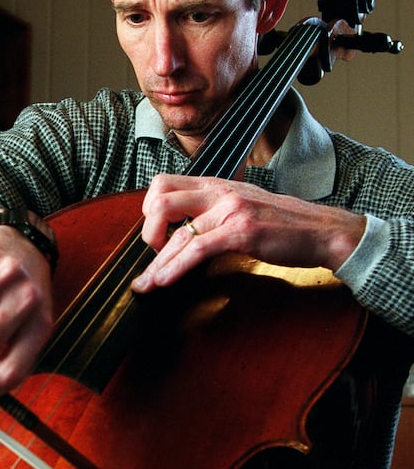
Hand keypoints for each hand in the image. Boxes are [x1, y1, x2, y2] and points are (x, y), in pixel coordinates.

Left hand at [131, 173, 365, 291]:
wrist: (322, 230)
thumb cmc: (283, 224)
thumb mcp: (242, 206)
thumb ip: (213, 212)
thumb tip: (183, 231)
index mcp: (216, 186)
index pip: (163, 184)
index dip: (149, 210)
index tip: (155, 237)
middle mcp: (219, 193)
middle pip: (160, 201)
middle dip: (147, 234)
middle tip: (152, 257)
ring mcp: (230, 210)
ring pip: (177, 232)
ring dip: (156, 263)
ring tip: (145, 284)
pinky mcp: (241, 232)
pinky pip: (198, 249)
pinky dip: (176, 267)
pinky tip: (164, 281)